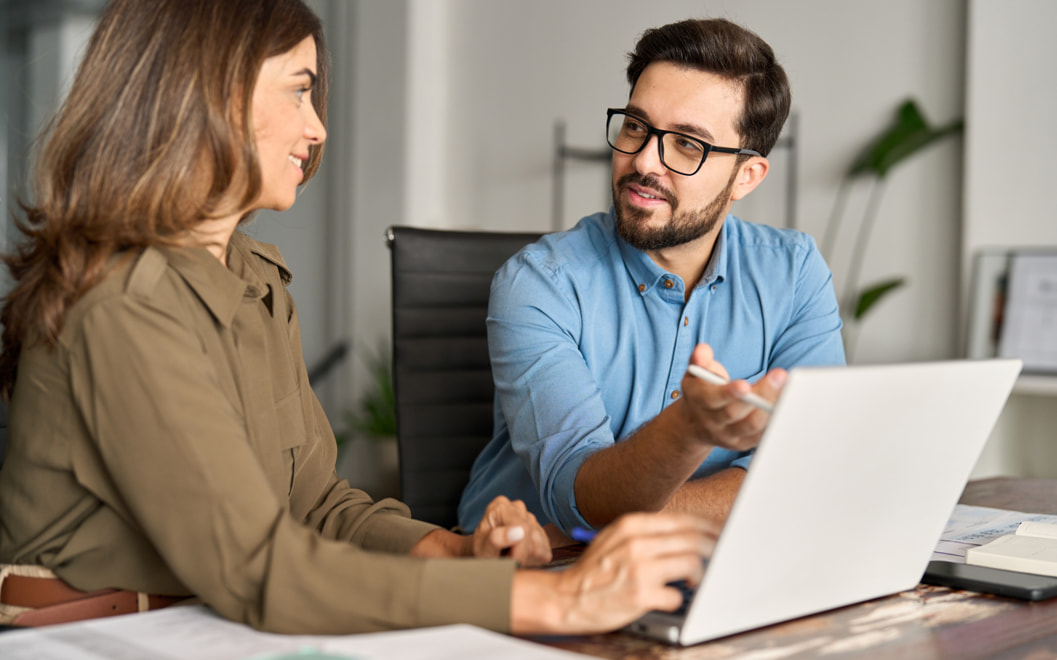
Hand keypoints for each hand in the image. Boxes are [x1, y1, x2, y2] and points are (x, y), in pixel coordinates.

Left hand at [471, 496, 551, 566]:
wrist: (485, 553)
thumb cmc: (481, 549)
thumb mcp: (482, 548)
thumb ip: (496, 539)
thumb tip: (518, 532)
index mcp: (501, 506)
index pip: (522, 527)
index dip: (520, 549)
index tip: (513, 563)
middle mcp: (518, 508)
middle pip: (532, 535)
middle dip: (522, 554)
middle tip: (507, 560)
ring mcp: (531, 518)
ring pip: (540, 544)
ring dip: (527, 557)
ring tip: (511, 558)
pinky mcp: (540, 531)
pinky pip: (545, 550)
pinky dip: (534, 559)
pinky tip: (520, 557)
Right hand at [510, 513, 719, 633]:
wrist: (565, 597)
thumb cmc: (595, 571)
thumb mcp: (617, 539)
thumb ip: (649, 534)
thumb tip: (690, 535)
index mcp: (632, 524)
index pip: (684, 521)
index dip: (710, 528)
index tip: (722, 536)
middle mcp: (636, 542)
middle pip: (693, 539)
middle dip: (715, 549)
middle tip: (721, 559)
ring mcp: (639, 568)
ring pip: (691, 563)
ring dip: (700, 575)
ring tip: (695, 581)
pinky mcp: (640, 595)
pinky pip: (676, 596)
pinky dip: (678, 598)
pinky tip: (668, 598)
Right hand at [681, 343, 785, 452]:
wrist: (696, 423)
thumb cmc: (703, 389)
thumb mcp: (696, 372)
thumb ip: (700, 358)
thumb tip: (703, 350)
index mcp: (698, 400)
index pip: (712, 399)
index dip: (729, 393)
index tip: (746, 385)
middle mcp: (711, 421)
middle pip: (735, 412)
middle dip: (759, 395)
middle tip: (780, 376)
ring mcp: (727, 435)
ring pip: (751, 425)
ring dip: (771, 408)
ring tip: (789, 390)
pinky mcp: (742, 443)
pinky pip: (761, 435)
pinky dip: (775, 422)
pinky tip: (788, 407)